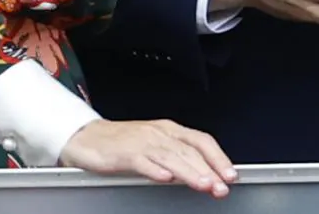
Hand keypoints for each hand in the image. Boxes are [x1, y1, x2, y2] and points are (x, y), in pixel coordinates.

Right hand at [59, 118, 235, 196]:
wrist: (87, 137)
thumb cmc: (123, 143)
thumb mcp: (155, 146)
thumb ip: (178, 158)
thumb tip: (205, 174)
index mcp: (170, 130)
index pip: (201, 141)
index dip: (218, 157)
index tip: (231, 174)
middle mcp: (159, 133)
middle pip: (190, 151)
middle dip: (209, 170)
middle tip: (222, 187)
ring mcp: (142, 142)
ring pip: (171, 156)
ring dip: (190, 172)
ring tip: (204, 185)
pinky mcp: (124, 152)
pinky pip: (142, 161)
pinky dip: (155, 169)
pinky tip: (165, 179)